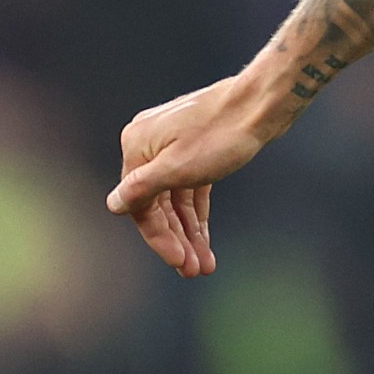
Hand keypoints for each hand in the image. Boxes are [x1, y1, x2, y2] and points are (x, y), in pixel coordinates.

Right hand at [104, 72, 280, 278]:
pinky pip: (189, 187)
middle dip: (177, 239)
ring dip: (188, 231)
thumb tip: (113, 205)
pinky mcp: (194, 147)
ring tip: (204, 262)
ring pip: (175, 199)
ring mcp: (172, 144)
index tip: (180, 263)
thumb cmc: (221, 134)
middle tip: (195, 270)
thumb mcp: (178, 169)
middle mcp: (149, 143)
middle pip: (158, 204)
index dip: (159, 237)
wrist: (261, 103)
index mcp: (137, 145)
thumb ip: (142, 189)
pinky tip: (205, 237)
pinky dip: (197, 212)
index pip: (140, 204)